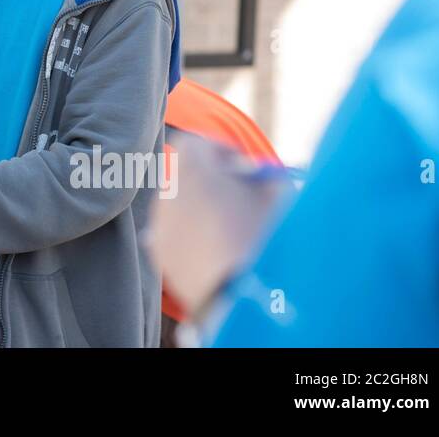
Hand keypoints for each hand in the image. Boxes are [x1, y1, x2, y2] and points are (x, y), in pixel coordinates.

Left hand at [149, 131, 290, 318]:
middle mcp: (168, 192)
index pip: (195, 143)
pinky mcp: (159, 254)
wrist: (242, 295)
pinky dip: (189, 236)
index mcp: (193, 168)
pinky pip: (172, 235)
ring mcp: (160, 224)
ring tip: (229, 229)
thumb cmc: (265, 236)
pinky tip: (212, 250)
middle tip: (237, 196)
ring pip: (177, 206)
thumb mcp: (279, 194)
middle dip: (209, 180)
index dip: (221, 152)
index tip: (242, 168)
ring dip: (198, 209)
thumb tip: (260, 176)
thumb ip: (263, 176)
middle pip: (184, 174)